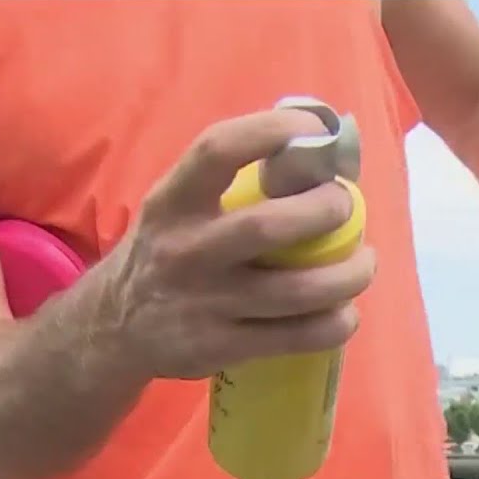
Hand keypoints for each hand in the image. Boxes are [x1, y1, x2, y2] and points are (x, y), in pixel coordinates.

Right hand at [96, 107, 375, 379]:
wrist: (114, 328)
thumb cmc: (169, 250)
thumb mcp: (178, 206)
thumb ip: (232, 181)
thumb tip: (317, 146)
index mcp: (174, 202)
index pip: (218, 150)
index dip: (272, 131)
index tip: (316, 130)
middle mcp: (186, 251)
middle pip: (268, 227)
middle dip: (324, 212)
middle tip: (345, 206)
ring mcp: (204, 304)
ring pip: (297, 292)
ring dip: (348, 276)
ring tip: (363, 263)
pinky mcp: (221, 348)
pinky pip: (298, 337)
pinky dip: (336, 323)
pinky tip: (344, 311)